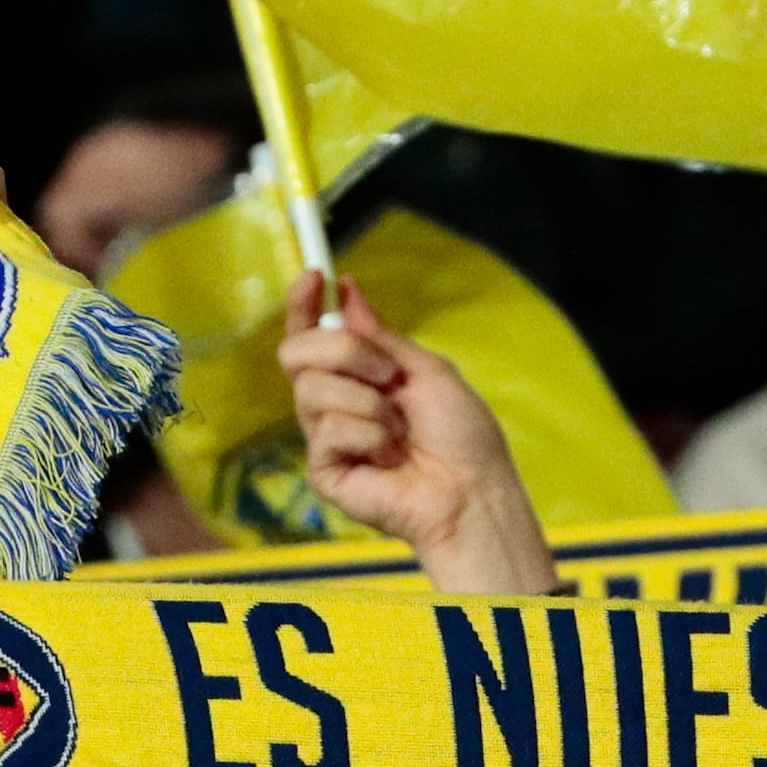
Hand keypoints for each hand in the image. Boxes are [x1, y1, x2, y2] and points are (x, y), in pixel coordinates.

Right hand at [282, 272, 552, 595]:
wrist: (471, 490)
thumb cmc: (462, 437)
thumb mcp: (426, 369)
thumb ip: (381, 335)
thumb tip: (349, 290)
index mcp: (357, 376)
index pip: (311, 334)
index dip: (303, 304)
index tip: (314, 276)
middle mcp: (335, 403)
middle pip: (296, 352)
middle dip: (343, 351)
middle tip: (387, 374)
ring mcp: (326, 438)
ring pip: (311, 389)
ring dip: (367, 402)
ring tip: (399, 430)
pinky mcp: (324, 471)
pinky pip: (326, 429)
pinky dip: (367, 435)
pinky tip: (389, 456)